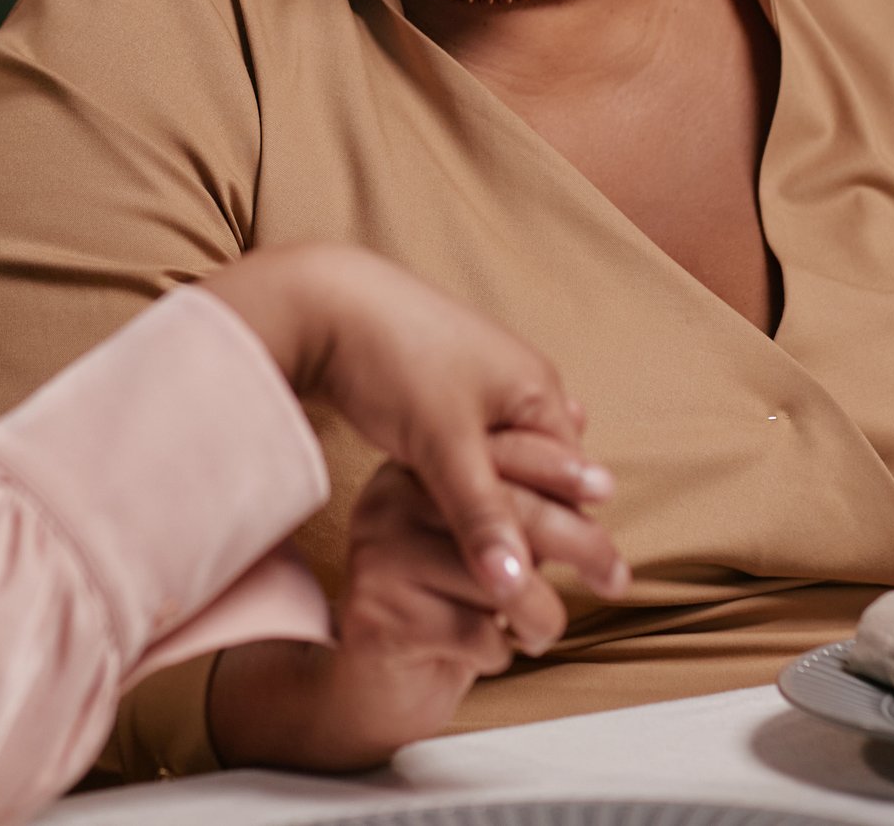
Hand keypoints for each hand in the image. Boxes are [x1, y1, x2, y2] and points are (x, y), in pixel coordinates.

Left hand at [198, 242, 611, 621]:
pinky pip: (467, 447)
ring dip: (494, 498)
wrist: (320, 303)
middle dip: (531, 517)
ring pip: (502, 461)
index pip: (574, 480)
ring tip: (478, 546)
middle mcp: (518, 382)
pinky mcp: (439, 389)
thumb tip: (518, 590)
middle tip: (508, 574)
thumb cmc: (392, 361)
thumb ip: (485, 517)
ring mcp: (478, 382)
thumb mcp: (444, 444)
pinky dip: (463, 476)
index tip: (536, 583)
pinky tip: (447, 501)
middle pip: (542, 471)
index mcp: (538, 388)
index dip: (560, 532)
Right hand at [208, 438, 626, 770]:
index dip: (556, 468)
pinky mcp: (380, 613)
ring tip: (538, 631)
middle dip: (579, 543)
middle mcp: (389, 502)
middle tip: (615, 579)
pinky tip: (479, 652)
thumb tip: (577, 416)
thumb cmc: (445, 603)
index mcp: (414, 472)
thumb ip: (520, 490)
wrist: (380, 682)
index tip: (607, 492)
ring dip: (542, 617)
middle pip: (505, 510)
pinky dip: (498, 653)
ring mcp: (380, 556)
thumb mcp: (485, 541)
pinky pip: (475, 632)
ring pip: (499, 581)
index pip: (494, 452)